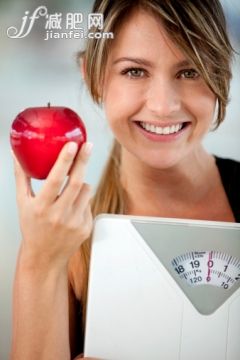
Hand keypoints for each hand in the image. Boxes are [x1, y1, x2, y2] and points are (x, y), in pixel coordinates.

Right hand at [13, 141, 92, 269]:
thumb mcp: (23, 203)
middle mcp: (59, 215)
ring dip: (82, 183)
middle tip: (87, 145)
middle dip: (83, 161)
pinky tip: (72, 207)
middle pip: (77, 182)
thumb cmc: (32, 228)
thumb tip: (17, 156)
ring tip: (72, 187)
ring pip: (86, 191)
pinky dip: (83, 199)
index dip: (65, 161)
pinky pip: (89, 203)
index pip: (55, 180)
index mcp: (42, 207)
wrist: (44, 257)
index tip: (72, 145)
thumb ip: (22, 178)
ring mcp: (75, 222)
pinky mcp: (86, 227)